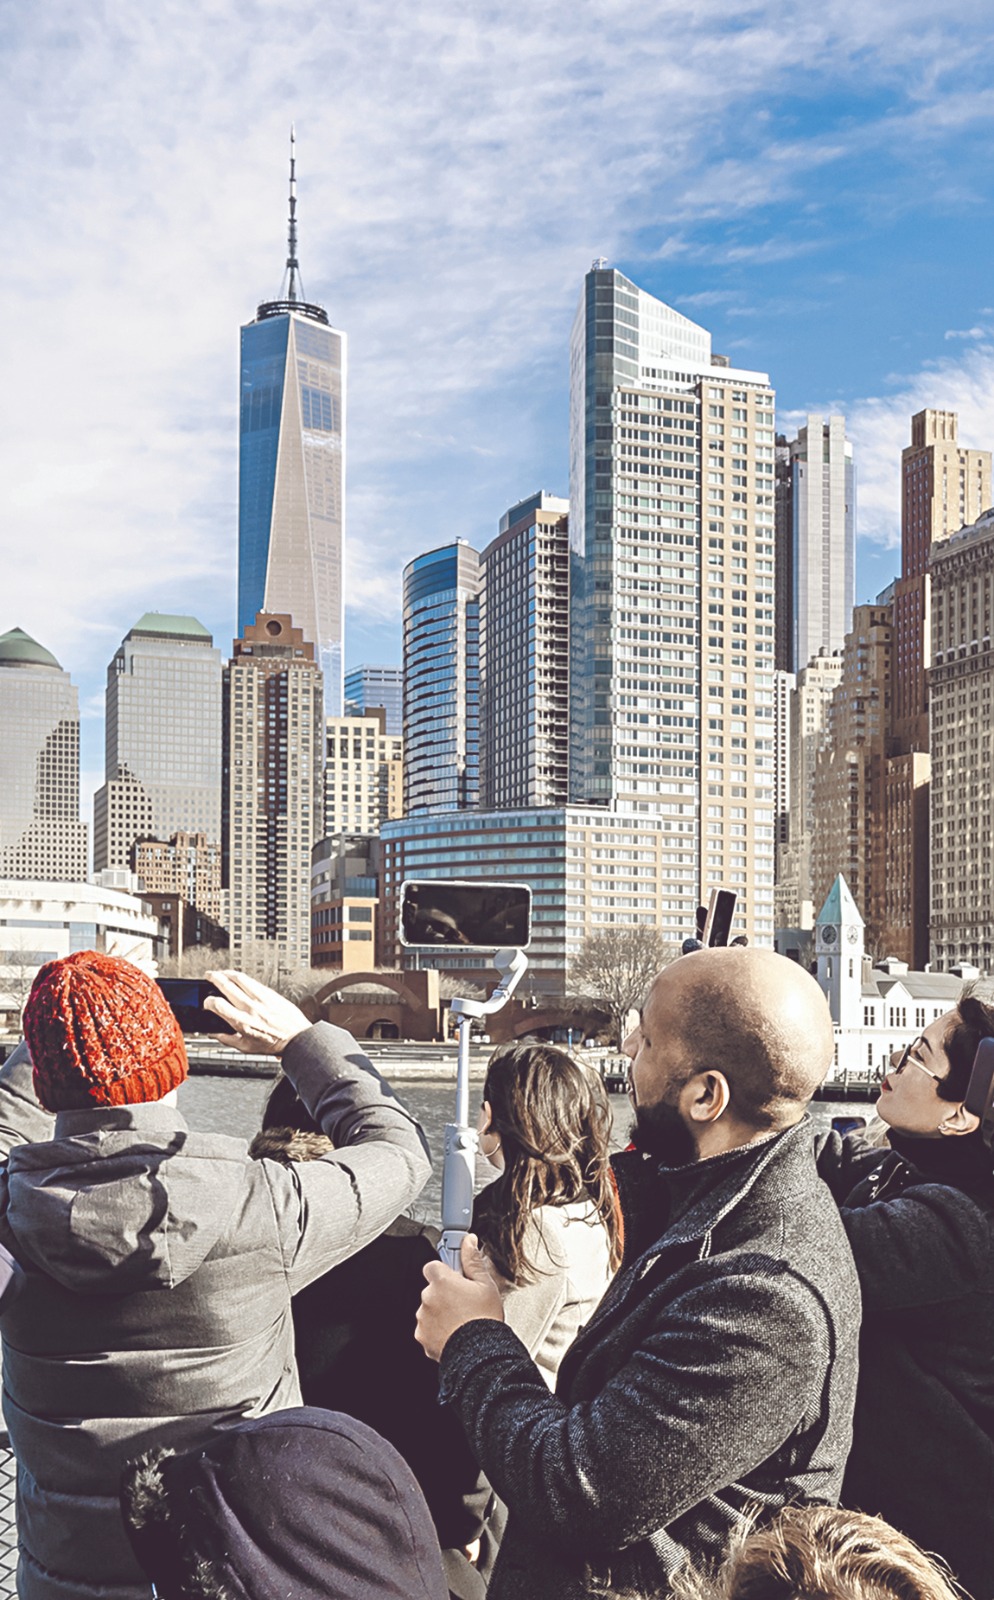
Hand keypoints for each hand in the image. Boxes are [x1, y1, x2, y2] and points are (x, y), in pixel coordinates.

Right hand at [204, 970, 310, 1056]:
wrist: (296, 1038)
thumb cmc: (274, 1044)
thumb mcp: (246, 1047)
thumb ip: (227, 1039)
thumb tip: (214, 1034)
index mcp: (242, 1022)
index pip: (218, 1005)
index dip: (208, 1002)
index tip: (207, 1002)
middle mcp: (251, 1008)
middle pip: (227, 986)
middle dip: (214, 977)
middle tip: (208, 975)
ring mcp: (261, 998)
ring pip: (240, 978)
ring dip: (227, 973)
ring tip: (221, 973)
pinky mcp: (270, 993)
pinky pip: (253, 981)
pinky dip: (242, 977)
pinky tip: (239, 978)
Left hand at [415, 1234, 503, 1361]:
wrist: (479, 1354)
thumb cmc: (484, 1319)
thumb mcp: (485, 1285)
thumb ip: (473, 1260)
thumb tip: (468, 1242)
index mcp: (442, 1281)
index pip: (432, 1266)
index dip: (444, 1271)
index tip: (454, 1277)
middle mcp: (428, 1298)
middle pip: (432, 1289)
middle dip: (444, 1294)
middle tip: (463, 1302)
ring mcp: (423, 1318)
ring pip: (429, 1309)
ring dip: (440, 1312)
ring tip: (460, 1320)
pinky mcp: (422, 1336)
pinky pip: (427, 1328)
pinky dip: (436, 1330)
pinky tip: (453, 1332)